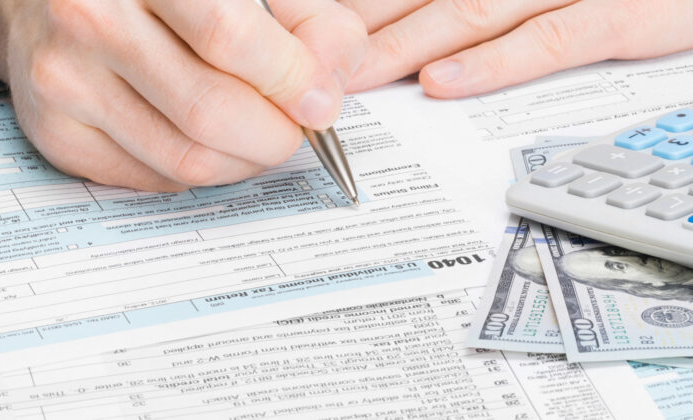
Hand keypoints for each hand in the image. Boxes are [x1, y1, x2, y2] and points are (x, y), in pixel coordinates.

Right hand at [0, 0, 366, 190]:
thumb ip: (302, 14)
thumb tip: (332, 80)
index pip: (229, 36)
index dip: (291, 79)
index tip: (322, 101)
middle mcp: (88, 18)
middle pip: (209, 110)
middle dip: (275, 134)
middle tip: (296, 129)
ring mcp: (63, 82)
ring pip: (185, 159)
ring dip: (244, 161)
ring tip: (258, 137)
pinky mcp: (56, 135)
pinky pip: (154, 180)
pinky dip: (199, 171)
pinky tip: (206, 141)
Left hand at [340, 0, 692, 97]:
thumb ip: (488, 3)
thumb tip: (429, 39)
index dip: (370, 5)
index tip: (324, 30)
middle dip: (371, 28)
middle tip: (319, 61)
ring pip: (473, 13)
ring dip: (409, 46)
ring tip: (358, 77)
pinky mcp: (625, 13)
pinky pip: (551, 42)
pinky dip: (493, 63)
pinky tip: (444, 85)